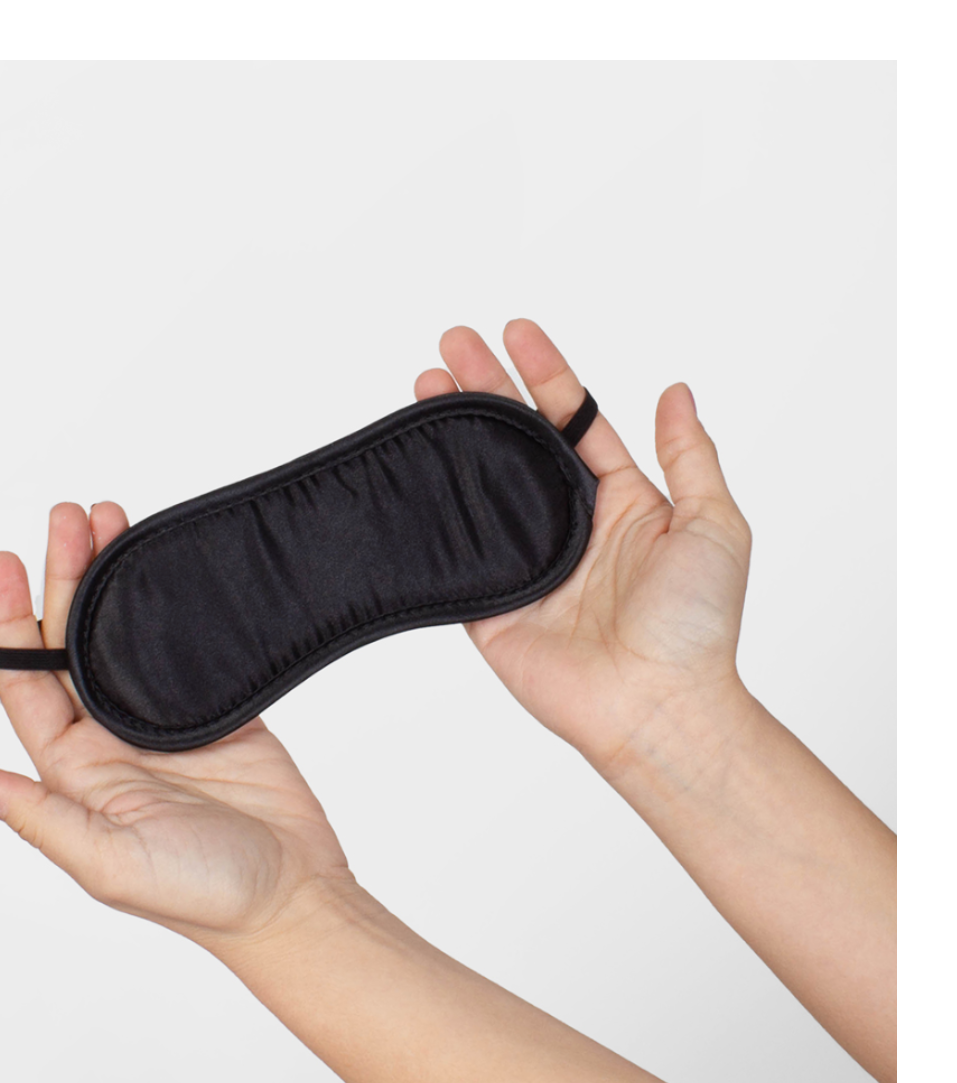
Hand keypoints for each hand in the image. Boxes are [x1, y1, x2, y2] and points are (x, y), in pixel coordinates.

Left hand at [0, 502, 352, 949]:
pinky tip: (166, 565)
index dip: (10, 621)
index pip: (25, 683)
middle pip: (72, 643)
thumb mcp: (108, 861)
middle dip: (66, 577)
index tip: (5, 562)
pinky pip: (185, 644)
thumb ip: (40, 817)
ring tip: (112, 518)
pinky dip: (173, 602)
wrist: (291, 895)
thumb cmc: (203, 893)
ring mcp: (163, 722)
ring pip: (125, 635)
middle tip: (69, 517)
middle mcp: (110, 740)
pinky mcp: (216, 710)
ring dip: (115, 579)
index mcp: (75, 771)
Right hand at [415, 319, 753, 769]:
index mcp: (619, 500)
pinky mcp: (490, 602)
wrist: (655, 706)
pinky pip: (457, 548)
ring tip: (425, 384)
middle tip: (453, 342)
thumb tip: (676, 390)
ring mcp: (526, 560)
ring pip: (479, 482)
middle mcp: (568, 523)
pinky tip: (413, 463)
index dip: (546, 375)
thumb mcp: (714, 524)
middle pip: (517, 439)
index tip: (517, 331)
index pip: (574, 420)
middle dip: (486, 388)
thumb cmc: (695, 623)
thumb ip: (689, 455)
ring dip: (451, 433)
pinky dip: (433, 508)